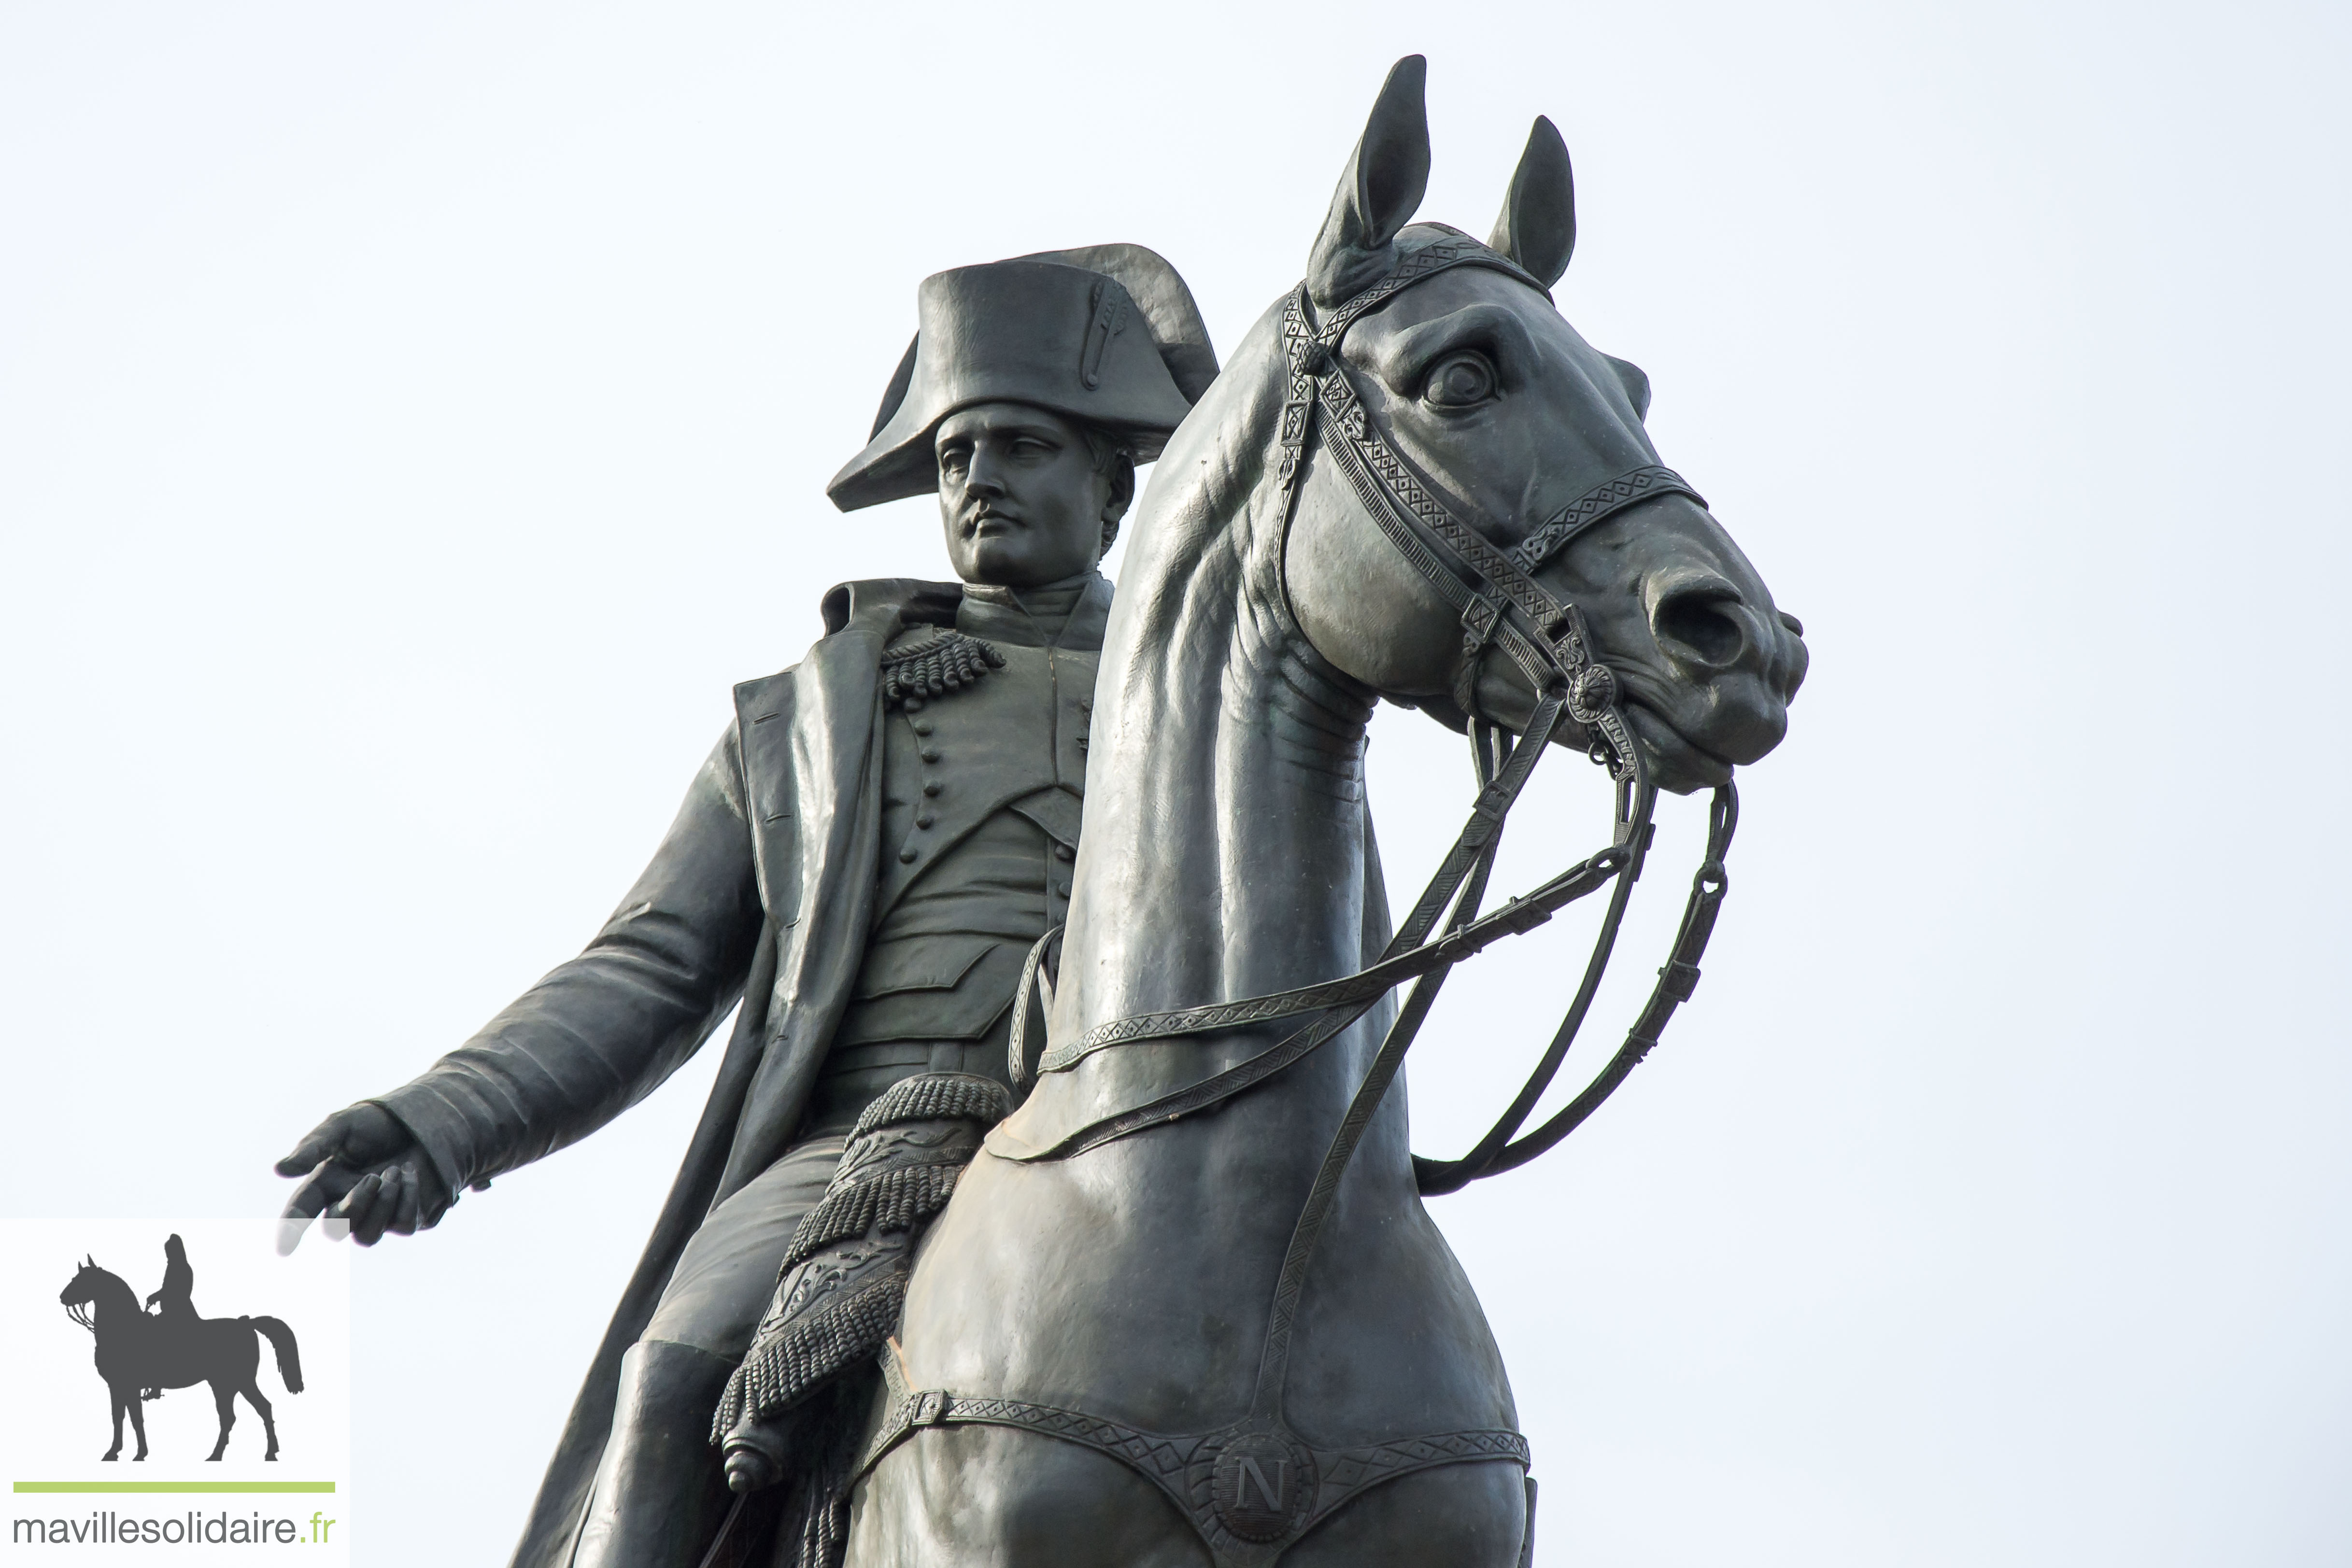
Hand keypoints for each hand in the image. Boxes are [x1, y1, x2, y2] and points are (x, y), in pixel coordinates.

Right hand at [274, 1103, 454, 1252]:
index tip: (283, 1249)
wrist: (423, 1119)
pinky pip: (403, 1226)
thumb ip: (315, 1146)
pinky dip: (408, 1198)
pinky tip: (410, 1172)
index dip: (290, 1230)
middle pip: (336, 1229)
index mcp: (323, 1184)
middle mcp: (345, 1204)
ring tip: (394, 1170)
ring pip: (367, 1236)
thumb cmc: (377, 1123)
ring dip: (383, 1203)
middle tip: (373, 1177)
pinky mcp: (405, 1218)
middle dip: (355, 1205)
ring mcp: (376, 1216)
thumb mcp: (344, 1125)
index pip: (300, 1212)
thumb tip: (280, 1169)